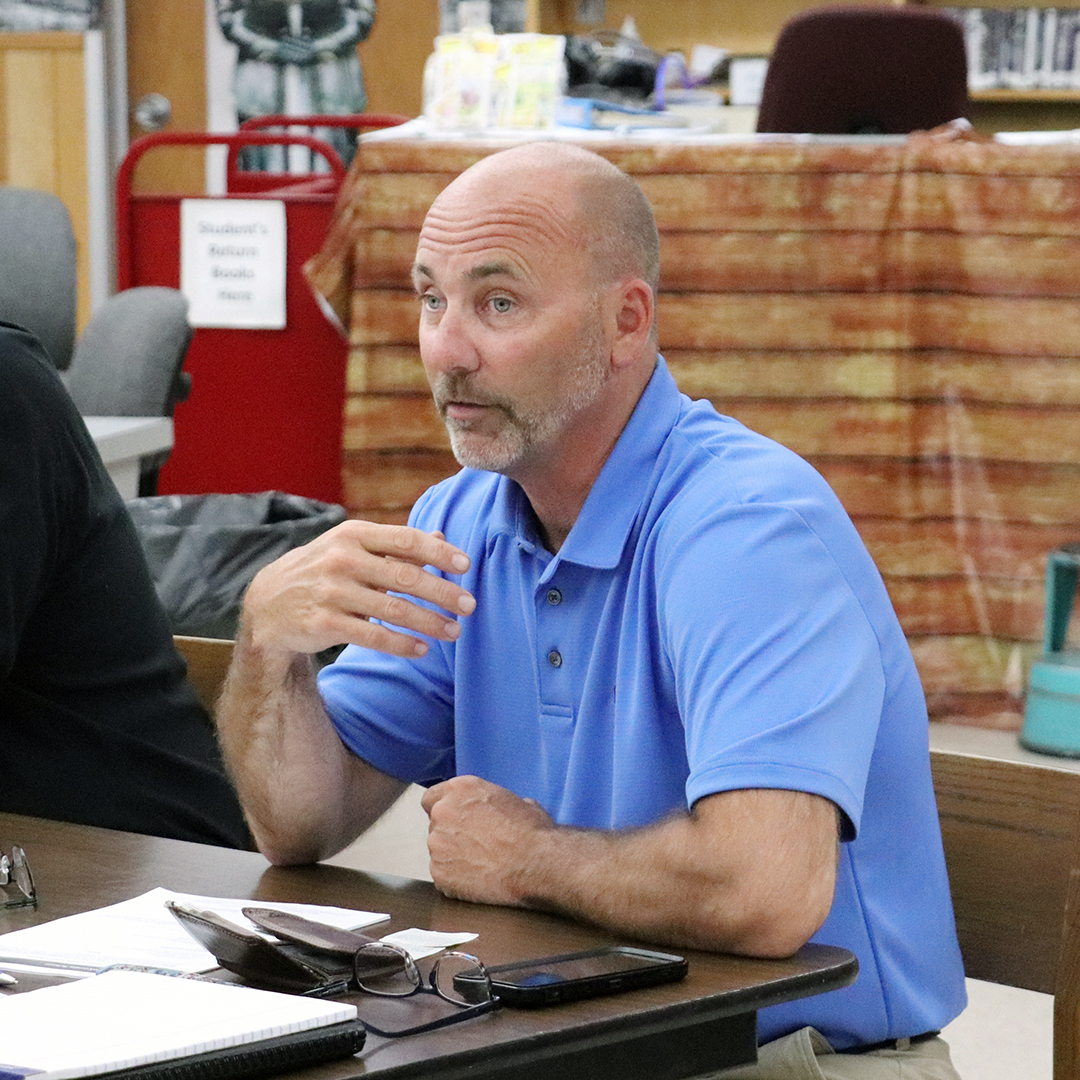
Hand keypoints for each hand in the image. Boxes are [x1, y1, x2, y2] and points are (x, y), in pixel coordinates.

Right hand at [240, 520, 474, 657]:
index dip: (439, 552)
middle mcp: (342, 560)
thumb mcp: (351, 548)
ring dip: (429, 622)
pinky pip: (372, 636)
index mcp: (352, 535)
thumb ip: (395, 545)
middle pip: (404, 576)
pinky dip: (401, 644)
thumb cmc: (322, 571)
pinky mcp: (323, 624)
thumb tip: (440, 535)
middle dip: (442, 592)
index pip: (405, 539)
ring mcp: (331, 592)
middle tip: (469, 605)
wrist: (267, 604)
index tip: (466, 566)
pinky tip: (422, 649)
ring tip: (454, 631)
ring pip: (392, 610)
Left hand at [422, 776, 554, 905]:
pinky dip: (455, 879)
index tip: (455, 821)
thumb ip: (493, 802)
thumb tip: (499, 811)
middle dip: (451, 834)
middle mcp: (442, 812)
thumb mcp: (517, 800)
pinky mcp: (439, 873)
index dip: (445, 810)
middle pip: (435, 825)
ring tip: (480, 864)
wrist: (535, 863)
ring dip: (453, 856)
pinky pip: (442, 875)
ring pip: (438, 850)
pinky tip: (478, 879)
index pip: (431, 798)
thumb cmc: (532, 831)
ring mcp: (437, 844)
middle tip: (475, 845)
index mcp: (459, 789)